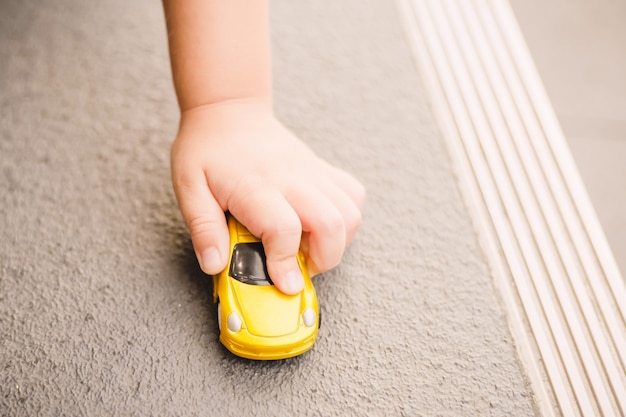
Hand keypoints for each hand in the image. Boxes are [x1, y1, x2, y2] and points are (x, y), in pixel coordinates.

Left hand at [170, 98, 364, 293]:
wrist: (229, 111)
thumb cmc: (207, 149)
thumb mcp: (189, 188)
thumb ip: (203, 228)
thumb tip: (215, 265)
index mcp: (257, 186)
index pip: (284, 229)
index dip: (287, 262)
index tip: (284, 283)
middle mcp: (292, 179)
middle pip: (331, 224)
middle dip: (323, 259)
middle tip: (299, 268)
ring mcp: (311, 173)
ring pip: (349, 213)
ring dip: (338, 241)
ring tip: (310, 248)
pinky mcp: (321, 170)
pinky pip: (352, 194)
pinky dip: (347, 217)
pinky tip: (322, 224)